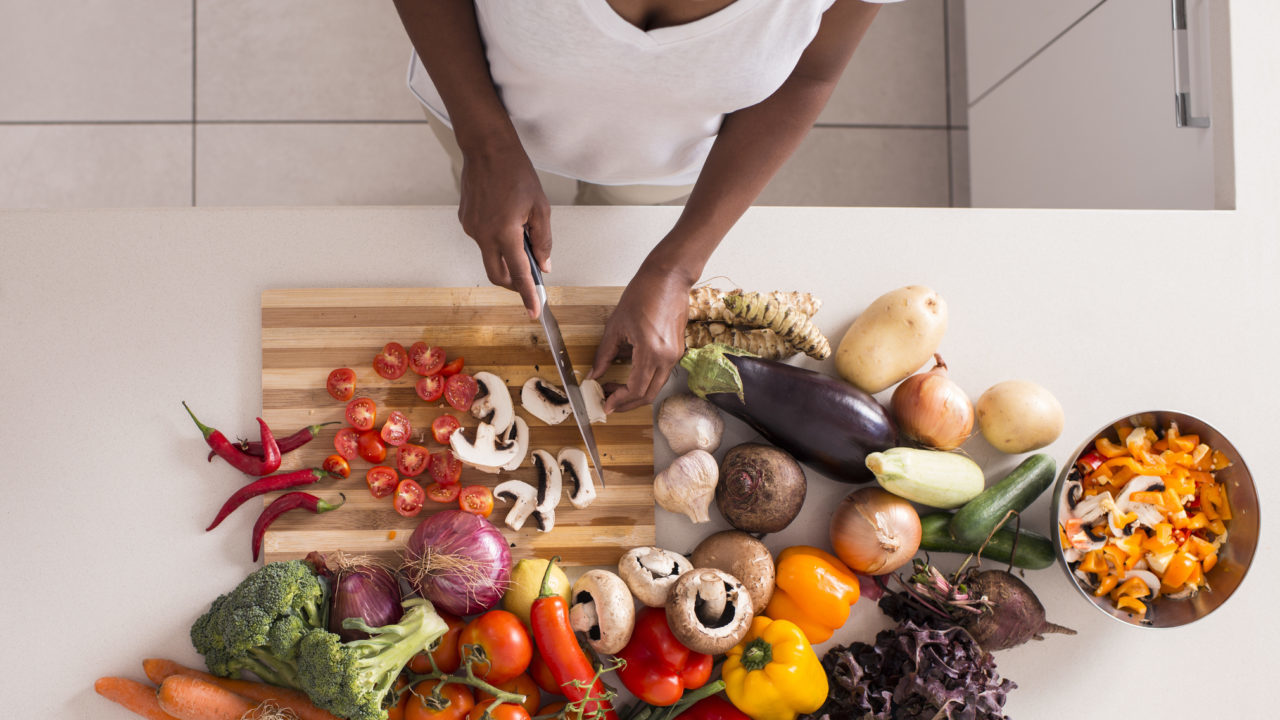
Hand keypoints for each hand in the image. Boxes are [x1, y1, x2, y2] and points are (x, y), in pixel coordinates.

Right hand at [457, 137, 551, 317]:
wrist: (486, 148)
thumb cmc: (516, 173)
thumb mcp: (540, 207)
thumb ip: (543, 240)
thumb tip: (544, 266)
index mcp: (504, 232)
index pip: (518, 274)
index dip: (528, 295)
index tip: (534, 312)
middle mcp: (483, 234)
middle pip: (498, 274)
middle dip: (514, 283)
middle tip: (530, 281)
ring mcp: (471, 228)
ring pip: (490, 256)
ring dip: (506, 255)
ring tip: (520, 233)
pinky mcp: (465, 221)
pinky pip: (483, 239)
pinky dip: (496, 239)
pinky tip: (505, 219)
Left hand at [588, 266, 691, 413]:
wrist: (669, 278)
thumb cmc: (643, 293)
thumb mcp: (616, 325)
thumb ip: (604, 354)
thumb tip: (595, 375)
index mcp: (651, 351)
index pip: (636, 389)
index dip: (619, 401)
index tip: (605, 404)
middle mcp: (667, 357)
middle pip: (648, 395)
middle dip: (627, 403)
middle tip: (609, 401)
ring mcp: (675, 355)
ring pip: (656, 387)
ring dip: (636, 393)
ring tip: (615, 389)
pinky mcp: (677, 351)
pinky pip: (661, 374)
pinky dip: (645, 380)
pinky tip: (629, 374)